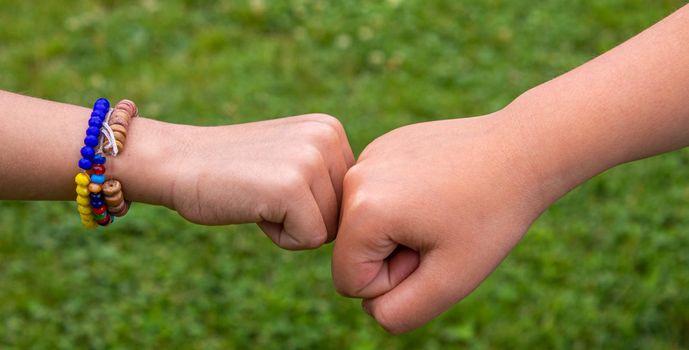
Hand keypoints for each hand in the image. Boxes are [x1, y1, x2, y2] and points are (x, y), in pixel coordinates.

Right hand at [116, 114, 353, 249]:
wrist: (176, 161)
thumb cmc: (230, 170)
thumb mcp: (290, 155)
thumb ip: (326, 172)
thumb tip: (364, 211)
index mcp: (331, 129)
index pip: (349, 196)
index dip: (311, 205)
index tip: (274, 183)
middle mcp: (328, 136)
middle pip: (342, 214)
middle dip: (304, 217)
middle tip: (264, 191)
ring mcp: (311, 159)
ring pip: (329, 229)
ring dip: (292, 226)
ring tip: (258, 196)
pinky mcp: (293, 186)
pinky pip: (309, 240)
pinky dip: (279, 236)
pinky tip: (253, 207)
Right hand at [332, 112, 556, 332]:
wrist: (522, 149)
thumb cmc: (492, 215)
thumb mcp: (450, 281)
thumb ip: (398, 313)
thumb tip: (370, 307)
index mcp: (364, 211)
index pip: (350, 282)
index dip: (396, 281)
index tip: (433, 250)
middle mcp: (354, 177)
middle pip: (354, 251)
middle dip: (395, 255)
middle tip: (441, 230)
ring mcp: (368, 156)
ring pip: (365, 224)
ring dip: (399, 230)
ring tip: (441, 209)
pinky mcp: (384, 146)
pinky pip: (378, 196)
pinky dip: (404, 202)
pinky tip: (440, 187)